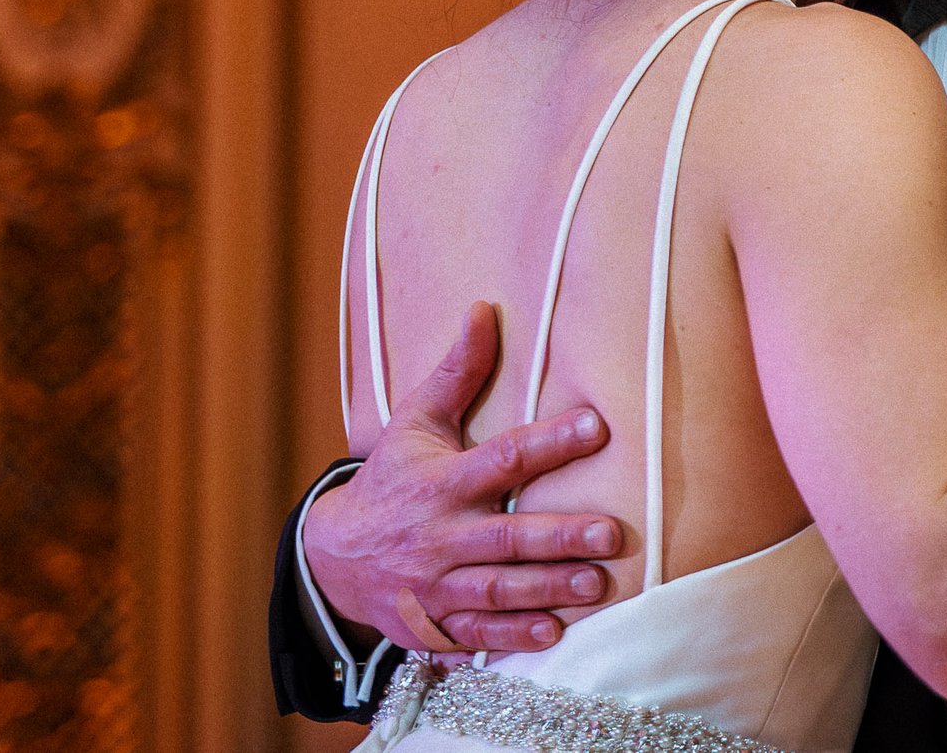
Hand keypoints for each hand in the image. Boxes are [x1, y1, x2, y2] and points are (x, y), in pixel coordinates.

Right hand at [302, 301, 624, 652]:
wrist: (334, 557)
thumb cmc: (390, 479)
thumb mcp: (415, 421)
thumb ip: (456, 372)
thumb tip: (483, 309)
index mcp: (442, 482)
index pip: (503, 458)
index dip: (550, 442)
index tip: (598, 426)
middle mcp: (442, 535)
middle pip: (506, 537)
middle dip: (560, 537)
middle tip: (612, 534)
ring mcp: (437, 584)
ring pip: (498, 589)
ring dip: (548, 589)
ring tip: (598, 584)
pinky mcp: (436, 623)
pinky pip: (477, 633)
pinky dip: (513, 636)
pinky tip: (554, 633)